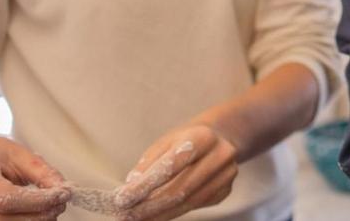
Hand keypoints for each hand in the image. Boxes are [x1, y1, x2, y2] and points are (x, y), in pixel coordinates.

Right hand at [0, 133, 69, 219]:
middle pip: (2, 219)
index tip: (62, 194)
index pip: (4, 197)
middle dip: (38, 216)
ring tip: (52, 208)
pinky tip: (37, 214)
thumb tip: (64, 190)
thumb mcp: (15, 153)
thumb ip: (40, 171)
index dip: (36, 201)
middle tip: (61, 204)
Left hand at [113, 124, 237, 220]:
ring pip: (187, 202)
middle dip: (149, 206)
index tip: (122, 199)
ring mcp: (226, 174)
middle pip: (180, 189)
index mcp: (202, 136)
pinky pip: (195, 206)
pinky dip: (172, 212)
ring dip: (158, 214)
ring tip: (136, 218)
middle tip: (125, 215)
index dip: (145, 185)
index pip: (171, 165)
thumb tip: (130, 189)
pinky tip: (155, 215)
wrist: (220, 137)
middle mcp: (220, 155)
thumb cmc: (186, 139)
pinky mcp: (226, 189)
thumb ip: (149, 164)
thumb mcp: (165, 142)